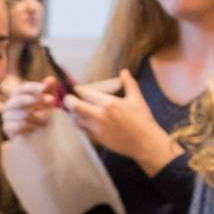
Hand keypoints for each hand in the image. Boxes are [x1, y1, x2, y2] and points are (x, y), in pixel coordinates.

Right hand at [2, 77, 58, 138]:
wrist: (38, 136)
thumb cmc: (43, 115)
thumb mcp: (48, 101)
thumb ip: (49, 89)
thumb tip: (51, 79)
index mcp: (18, 95)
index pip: (22, 88)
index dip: (33, 87)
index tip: (45, 88)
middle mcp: (9, 104)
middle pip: (18, 99)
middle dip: (35, 100)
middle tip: (52, 101)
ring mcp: (6, 116)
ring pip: (17, 112)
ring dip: (34, 116)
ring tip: (45, 121)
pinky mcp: (6, 128)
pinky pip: (14, 125)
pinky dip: (26, 126)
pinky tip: (35, 127)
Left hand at [65, 70, 179, 174]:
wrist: (145, 142)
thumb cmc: (142, 119)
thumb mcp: (137, 98)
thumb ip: (129, 83)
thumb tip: (124, 71)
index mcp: (109, 103)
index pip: (86, 93)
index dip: (79, 90)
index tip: (76, 88)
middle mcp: (100, 116)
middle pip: (75, 106)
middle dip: (69, 100)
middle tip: (68, 98)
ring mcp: (97, 129)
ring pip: (76, 119)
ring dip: (73, 113)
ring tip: (74, 109)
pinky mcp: (98, 139)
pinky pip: (83, 130)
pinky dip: (80, 124)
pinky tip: (82, 121)